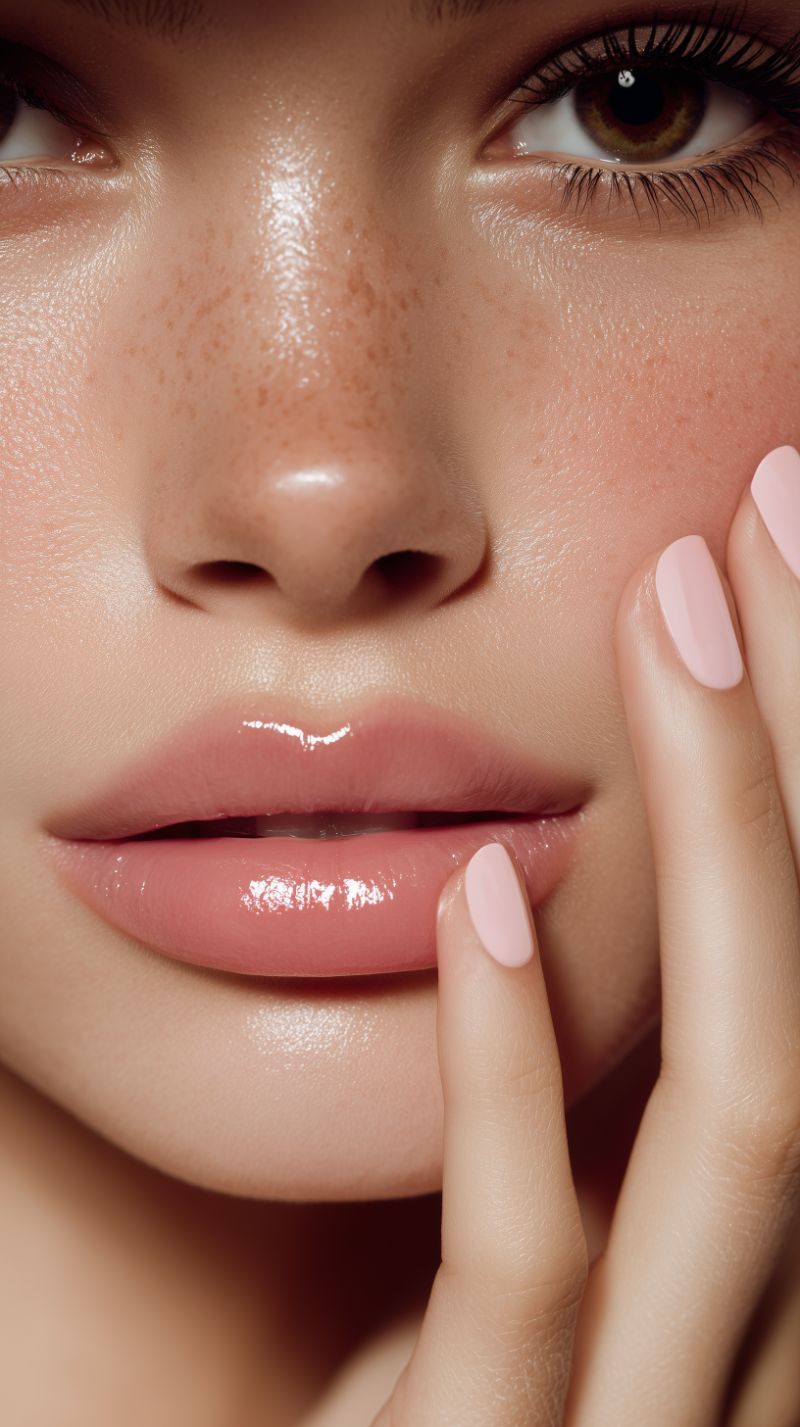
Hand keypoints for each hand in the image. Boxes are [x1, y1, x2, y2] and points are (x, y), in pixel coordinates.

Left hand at [369, 446, 799, 1426]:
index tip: (779, 553)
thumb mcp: (582, 1227)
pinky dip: (518, 1076)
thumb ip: (624, 1095)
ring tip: (665, 616)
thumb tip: (585, 865)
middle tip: (767, 513)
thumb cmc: (492, 1396)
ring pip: (748, 1114)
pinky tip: (483, 900)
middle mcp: (778, 1319)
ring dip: (722, 842)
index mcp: (787, 1240)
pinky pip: (526, 1265)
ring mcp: (655, 1400)